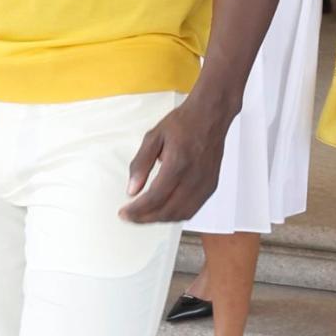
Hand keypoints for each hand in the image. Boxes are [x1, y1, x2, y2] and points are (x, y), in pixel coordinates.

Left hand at [120, 98, 228, 224]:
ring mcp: (205, 183)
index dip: (137, 210)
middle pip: (167, 211)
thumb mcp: (153, 137)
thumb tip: (132, 189)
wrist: (210, 115)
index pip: (155, 198)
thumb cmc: (184, 123)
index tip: (124, 213)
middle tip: (130, 217)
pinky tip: (164, 210)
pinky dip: (176, 215)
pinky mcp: (211, 186)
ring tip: (144, 216)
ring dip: (160, 219)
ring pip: (181, 214)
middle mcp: (194, 177)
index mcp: (178, 164)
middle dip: (145, 218)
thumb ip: (141, 164)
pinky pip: (193, 209)